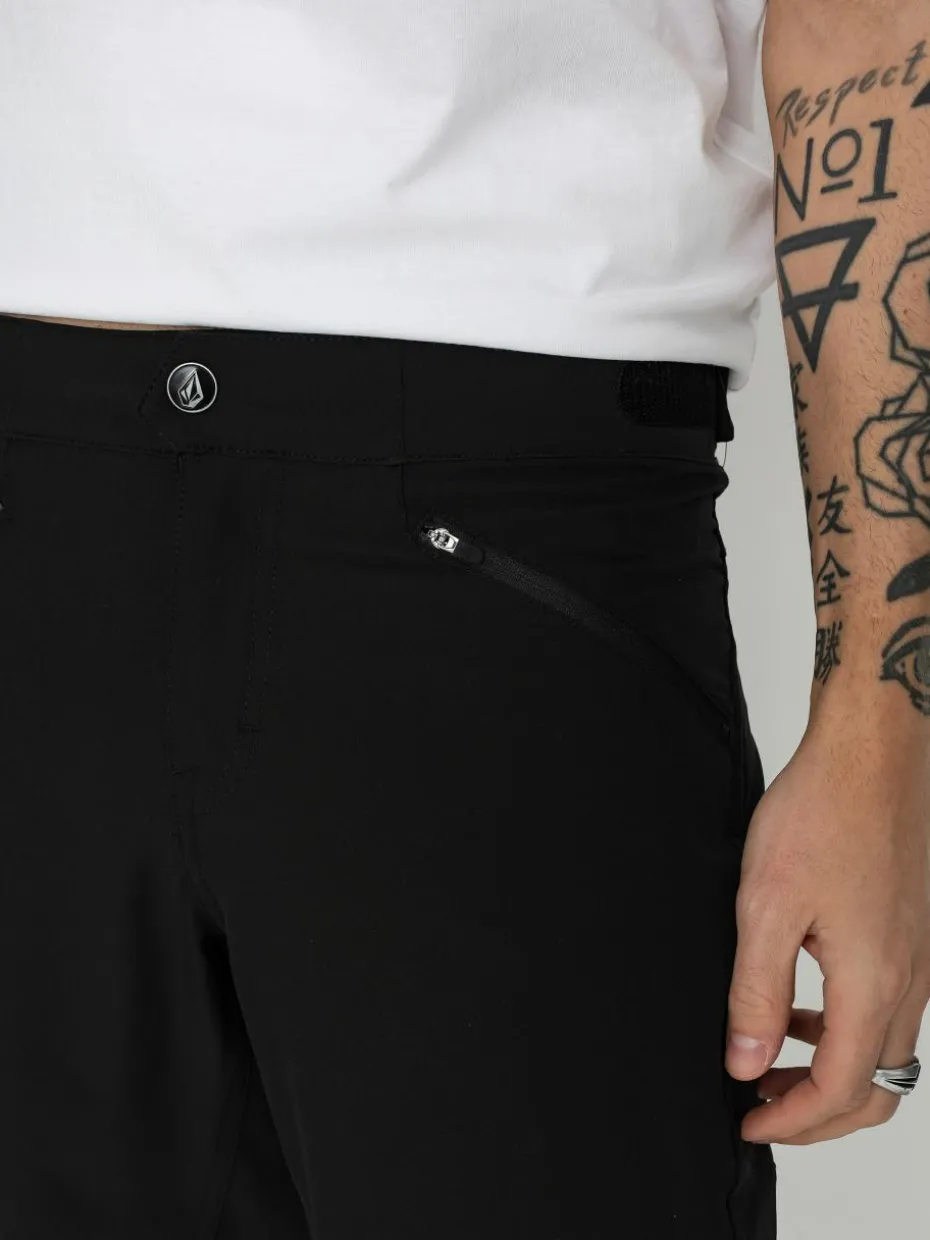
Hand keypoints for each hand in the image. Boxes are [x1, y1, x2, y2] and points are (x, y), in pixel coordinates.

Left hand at [725, 711, 929, 1143]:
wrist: (870, 755)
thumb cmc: (821, 815)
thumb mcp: (766, 908)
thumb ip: (757, 993)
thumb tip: (747, 1062)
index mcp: (873, 983)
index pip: (842, 1091)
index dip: (792, 1122)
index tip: (746, 1122)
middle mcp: (909, 981)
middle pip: (876, 1089)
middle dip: (817, 1115)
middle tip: (759, 1107)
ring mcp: (919, 960)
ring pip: (885, 1054)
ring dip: (832, 1073)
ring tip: (771, 1060)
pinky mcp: (912, 936)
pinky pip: (888, 1011)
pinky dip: (846, 1030)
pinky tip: (802, 1004)